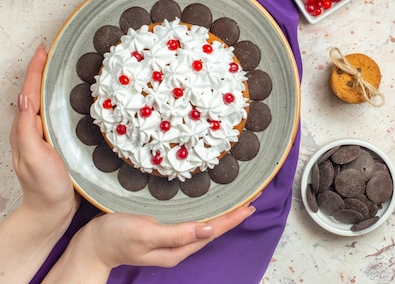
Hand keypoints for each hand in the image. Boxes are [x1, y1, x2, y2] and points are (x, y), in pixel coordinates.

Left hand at [9, 44, 79, 221]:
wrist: (52, 211)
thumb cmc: (45, 187)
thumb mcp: (35, 156)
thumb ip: (27, 128)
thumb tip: (25, 97)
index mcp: (25, 128)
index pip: (29, 91)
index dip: (36, 69)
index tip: (45, 49)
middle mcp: (33, 128)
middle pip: (36, 92)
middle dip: (43, 69)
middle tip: (56, 50)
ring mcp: (45, 135)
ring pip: (47, 102)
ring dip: (53, 82)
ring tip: (65, 66)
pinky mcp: (58, 142)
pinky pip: (57, 114)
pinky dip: (62, 99)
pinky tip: (75, 97)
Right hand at [43, 204, 255, 282]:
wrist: (91, 246)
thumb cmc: (115, 237)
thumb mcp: (146, 233)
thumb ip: (177, 233)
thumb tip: (209, 229)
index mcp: (178, 248)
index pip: (213, 231)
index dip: (233, 218)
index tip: (252, 203)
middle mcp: (179, 246)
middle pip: (214, 229)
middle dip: (234, 214)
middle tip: (253, 196)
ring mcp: (172, 240)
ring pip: (205, 226)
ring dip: (223, 213)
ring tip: (239, 200)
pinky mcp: (164, 232)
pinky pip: (193, 222)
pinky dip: (206, 212)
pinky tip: (211, 205)